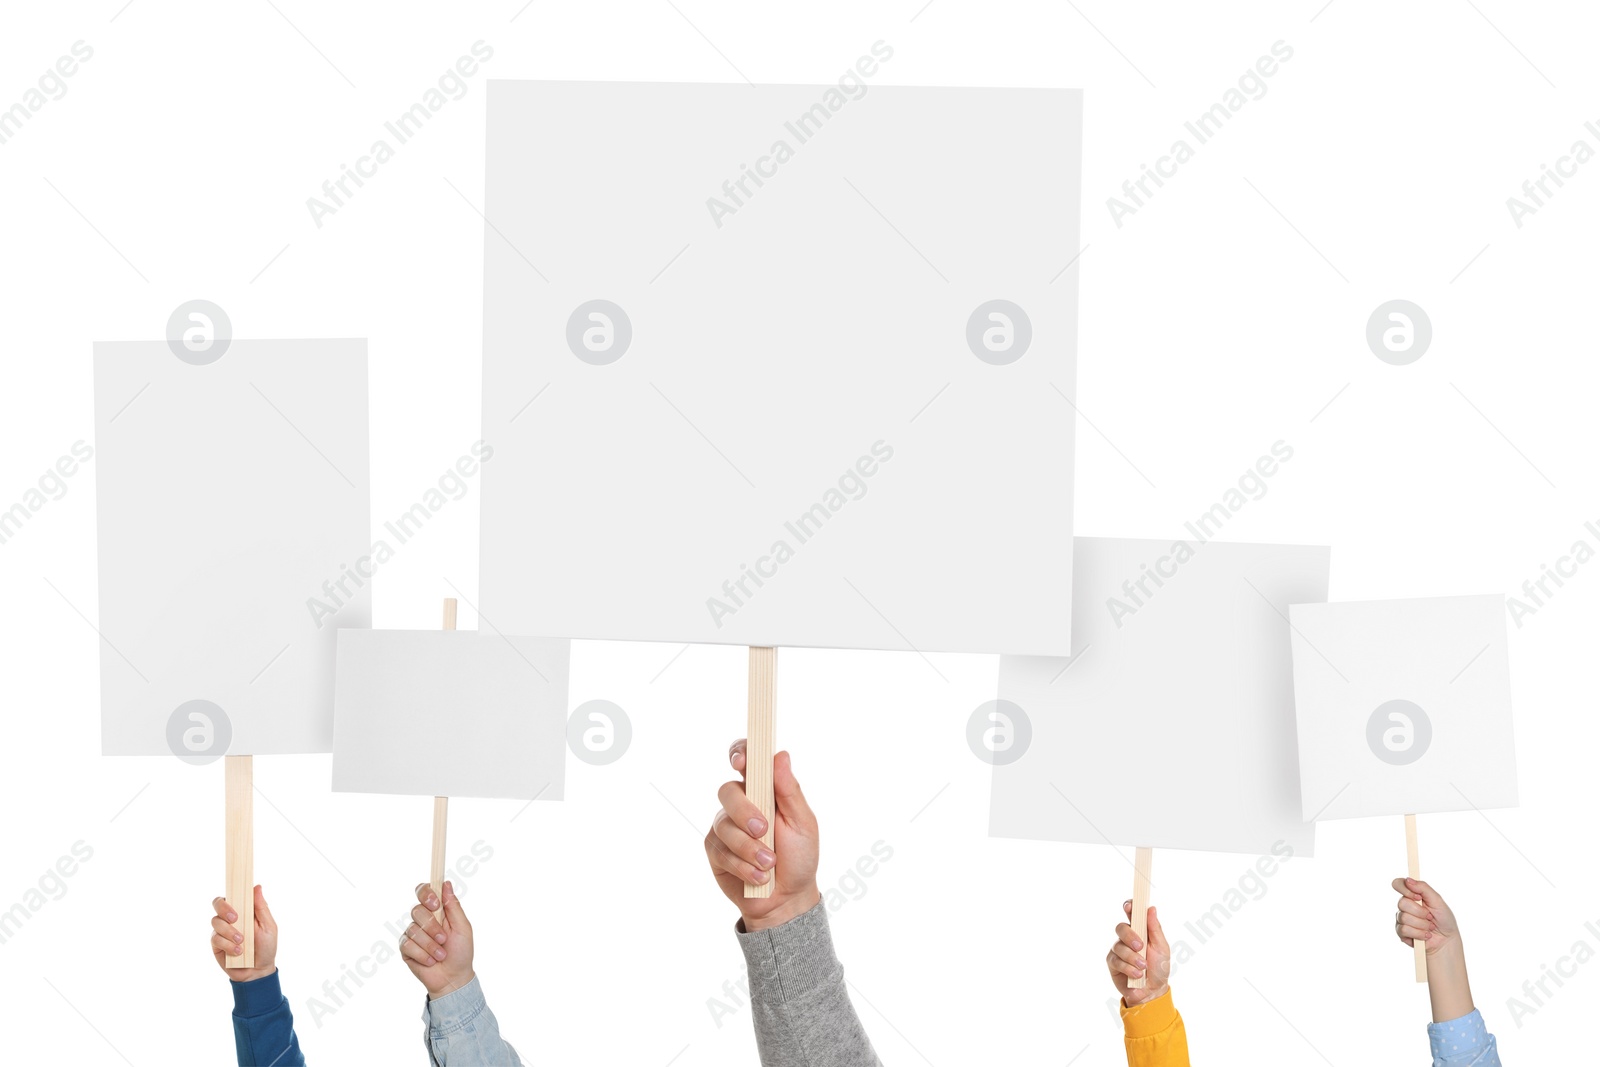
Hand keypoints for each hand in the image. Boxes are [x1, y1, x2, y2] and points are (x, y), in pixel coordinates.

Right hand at [211, 885, 278, 982]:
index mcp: (244, 910)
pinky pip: (216, 939)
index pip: (232, 894)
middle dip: (224, 909)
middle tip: (235, 918)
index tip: (236, 894)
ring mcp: (221, 931)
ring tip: (242, 942)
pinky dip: (228, 945)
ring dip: (230, 932)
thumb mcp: (268, 926)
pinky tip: (238, 951)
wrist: (258, 971)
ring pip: (216, 922)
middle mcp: (230, 918)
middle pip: (217, 903)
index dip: (231, 890)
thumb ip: (261, 907)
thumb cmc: (266, 947)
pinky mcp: (216, 945)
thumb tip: (256, 886)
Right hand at [402, 880, 475, 998]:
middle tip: (444, 938)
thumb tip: (446, 883)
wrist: (453, 977)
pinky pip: (408, 945)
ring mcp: (413, 934)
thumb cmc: (461, 951)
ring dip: (430, 945)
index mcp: (437, 910)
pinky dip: (423, 954)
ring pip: (413, 929)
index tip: (435, 903)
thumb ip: (453, 906)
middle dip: (432, 927)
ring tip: (441, 954)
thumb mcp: (463, 927)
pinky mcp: (405, 949)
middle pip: (417, 910)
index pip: (424, 891)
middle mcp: (423, 919)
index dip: (426, 893)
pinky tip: (430, 961)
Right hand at [704, 739, 820, 931]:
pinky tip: (758, 876)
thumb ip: (790, 790)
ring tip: (769, 865)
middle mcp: (741, 804)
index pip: (746, 759)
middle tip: (763, 830)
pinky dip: (742, 865)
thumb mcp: (803, 824)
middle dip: (745, 812)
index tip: (741, 762)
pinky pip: (719, 850)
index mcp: (764, 790)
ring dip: (749, 848)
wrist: (787, 898)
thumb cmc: (799, 856)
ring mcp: (725, 826)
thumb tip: (780, 755)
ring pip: (724, 825)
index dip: (739, 753)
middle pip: (728, 791)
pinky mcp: (715, 850)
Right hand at [1107, 901, 1170, 1006]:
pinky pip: (1116, 960)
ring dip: (1133, 958)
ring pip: (1119, 946)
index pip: (1131, 914)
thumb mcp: (1162, 948)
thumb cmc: (1159, 968)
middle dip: (1130, 937)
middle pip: (1121, 928)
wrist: (1153, 991)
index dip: (1128, 907)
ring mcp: (1118, 950)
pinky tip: (1137, 975)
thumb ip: (1155, 929)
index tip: (1129, 906)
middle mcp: (1127, 938)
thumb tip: (1151, 908)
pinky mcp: (1112, 963)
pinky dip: (1128, 968)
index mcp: (1140, 930)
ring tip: (1143, 968)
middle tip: (1140, 947)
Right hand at [1392, 877, 1460, 956]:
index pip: (1398, 884)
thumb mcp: (1438, 901)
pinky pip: (1404, 930)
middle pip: (1402, 903)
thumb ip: (1423, 888)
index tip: (1418, 897)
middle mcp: (1405, 906)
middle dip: (1420, 912)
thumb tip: (1408, 880)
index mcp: (1412, 895)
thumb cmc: (1444, 919)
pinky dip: (1419, 934)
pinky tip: (1425, 935)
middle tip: (1430, 916)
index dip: (1405, 889)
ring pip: (1404, 918)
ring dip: (1422, 925)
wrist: (1446, 940)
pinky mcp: (1401, 932)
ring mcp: (1401, 919)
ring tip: (1429, 928)